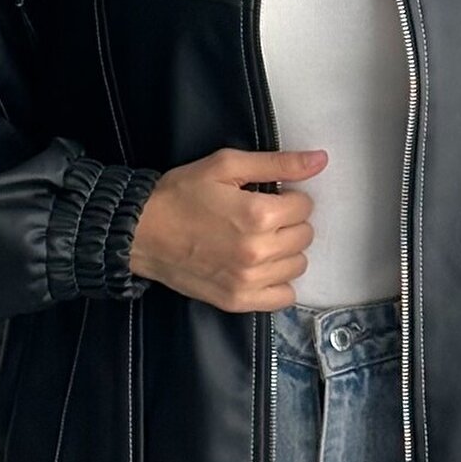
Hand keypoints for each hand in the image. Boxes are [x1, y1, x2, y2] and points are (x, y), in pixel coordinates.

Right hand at [128, 146, 327, 309]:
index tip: (268, 197)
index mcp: (259, 215)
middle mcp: (258, 251)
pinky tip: (260, 268)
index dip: (289, 197)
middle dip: (288, 222)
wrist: (140, 232)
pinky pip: (283, 297)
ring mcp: (249, 280)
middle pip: (304, 235)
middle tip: (261, 218)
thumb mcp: (226, 166)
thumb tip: (320, 160)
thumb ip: (277, 164)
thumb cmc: (180, 194)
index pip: (305, 206)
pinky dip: (278, 282)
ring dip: (285, 251)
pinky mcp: (238, 300)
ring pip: (298, 265)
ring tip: (259, 241)